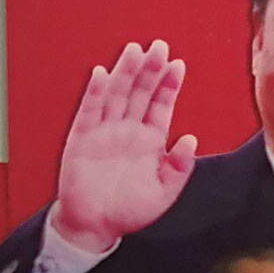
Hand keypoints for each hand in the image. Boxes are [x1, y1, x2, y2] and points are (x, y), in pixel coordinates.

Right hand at [49, 40, 199, 255]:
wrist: (95, 226)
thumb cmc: (129, 210)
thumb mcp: (164, 193)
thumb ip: (179, 167)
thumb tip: (191, 138)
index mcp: (150, 140)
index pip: (161, 105)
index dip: (168, 85)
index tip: (177, 64)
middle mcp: (128, 130)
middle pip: (140, 92)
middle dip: (150, 70)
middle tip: (159, 46)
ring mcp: (104, 131)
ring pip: (116, 95)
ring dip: (124, 73)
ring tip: (134, 51)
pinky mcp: (82, 138)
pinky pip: (89, 111)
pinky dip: (94, 92)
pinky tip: (101, 73)